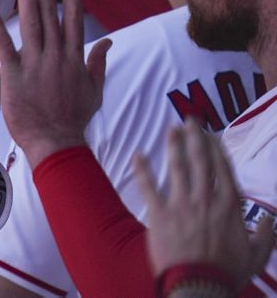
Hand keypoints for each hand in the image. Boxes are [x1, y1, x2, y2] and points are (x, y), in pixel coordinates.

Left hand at [0, 0, 110, 165]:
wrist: (56, 143)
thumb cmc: (74, 119)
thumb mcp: (94, 90)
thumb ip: (98, 63)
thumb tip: (109, 42)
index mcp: (75, 57)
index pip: (74, 17)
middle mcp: (57, 55)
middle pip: (50, 12)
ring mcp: (35, 63)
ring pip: (31, 22)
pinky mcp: (14, 74)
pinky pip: (4, 45)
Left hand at [136, 121, 275, 288]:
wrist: (199, 285)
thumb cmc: (228, 272)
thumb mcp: (257, 255)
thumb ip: (265, 235)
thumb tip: (271, 220)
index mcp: (229, 205)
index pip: (223, 169)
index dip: (216, 149)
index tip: (211, 135)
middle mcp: (205, 199)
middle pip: (200, 161)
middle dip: (195, 138)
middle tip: (190, 119)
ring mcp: (181, 204)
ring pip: (177, 167)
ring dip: (173, 146)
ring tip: (170, 129)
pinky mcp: (159, 213)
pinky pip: (148, 187)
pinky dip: (142, 170)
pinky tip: (138, 155)